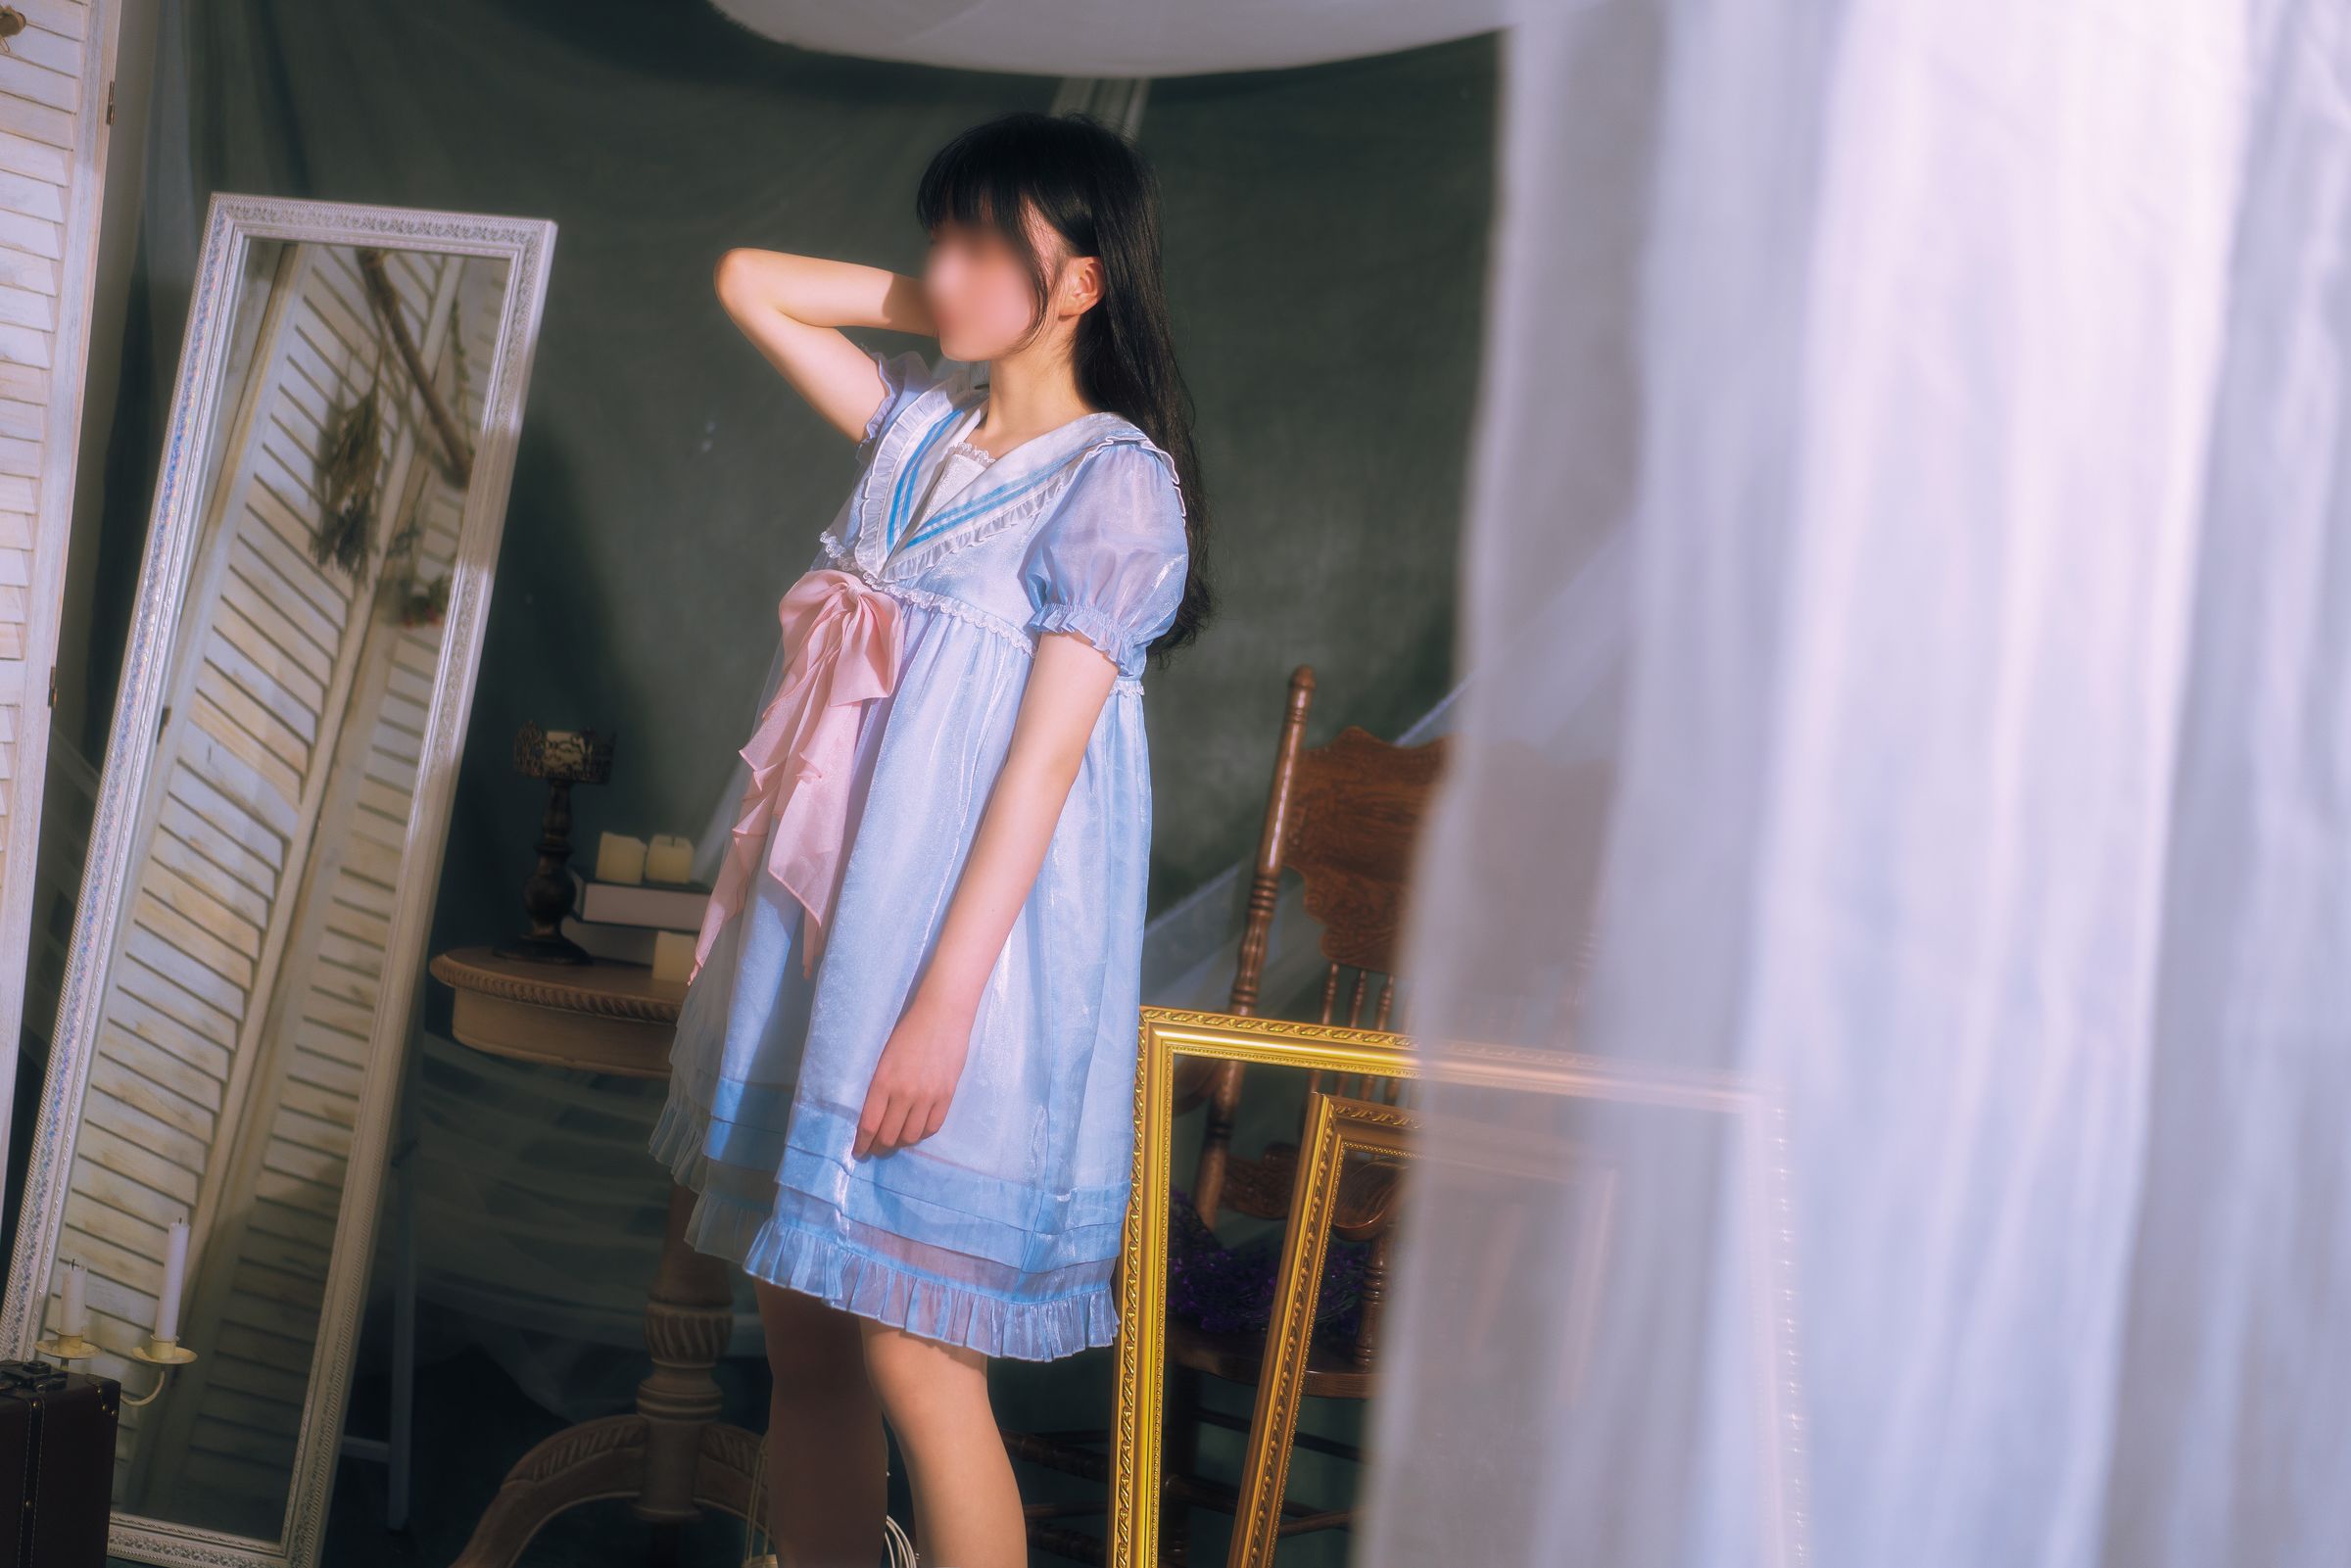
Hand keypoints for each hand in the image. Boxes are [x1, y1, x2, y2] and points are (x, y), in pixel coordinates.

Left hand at [853, 990, 975, 1157]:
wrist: (941, 1015)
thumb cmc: (909, 1032)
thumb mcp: (885, 1059)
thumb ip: (881, 1088)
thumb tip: (877, 1115)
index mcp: (883, 1082)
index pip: (869, 1124)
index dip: (863, 1143)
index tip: (859, 1151)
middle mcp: (904, 1093)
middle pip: (889, 1135)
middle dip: (879, 1147)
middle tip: (876, 1149)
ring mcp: (927, 1096)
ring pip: (911, 1136)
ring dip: (901, 1143)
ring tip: (897, 1141)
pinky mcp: (946, 1095)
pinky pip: (933, 1126)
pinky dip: (922, 1134)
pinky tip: (917, 1130)